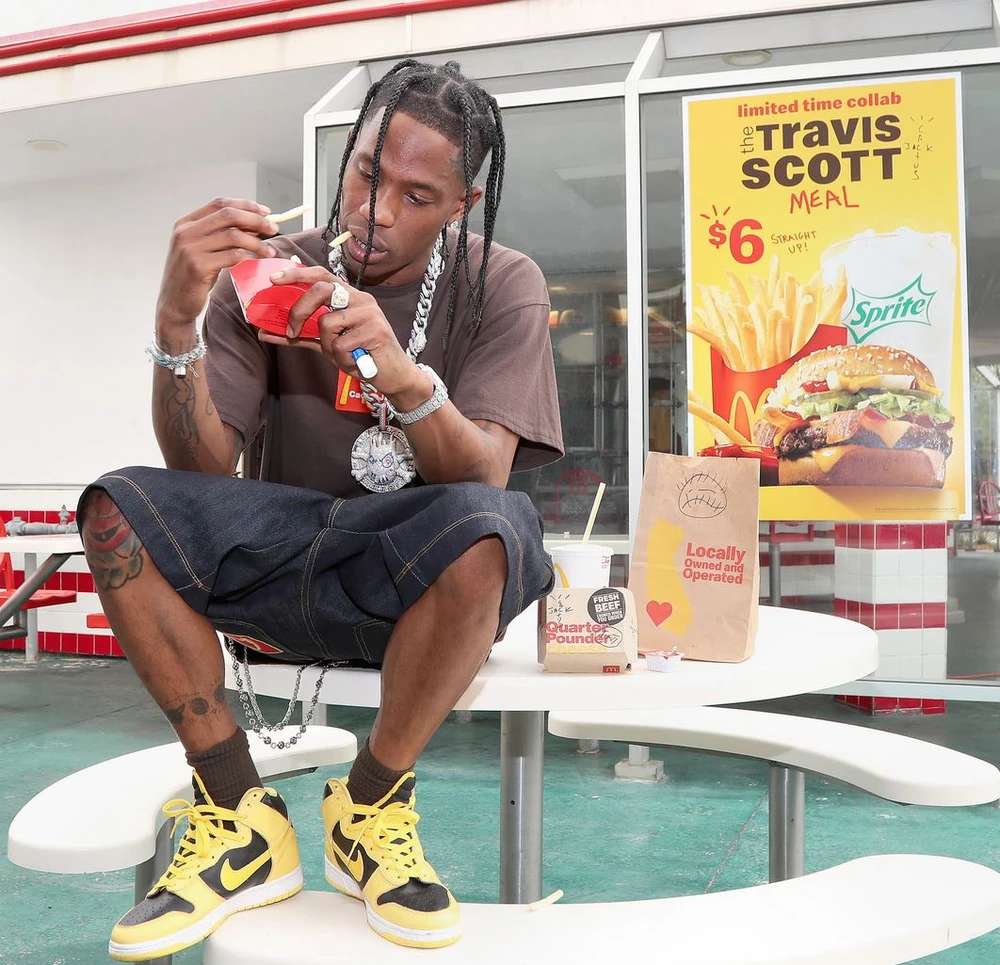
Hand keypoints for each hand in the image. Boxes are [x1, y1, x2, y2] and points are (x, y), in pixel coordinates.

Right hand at [157, 197, 278, 329]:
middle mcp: (185, 232)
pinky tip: (257, 261)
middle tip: (273, 228)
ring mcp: (190, 249)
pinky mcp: (198, 267)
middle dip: (255, 220)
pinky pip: (232, 256)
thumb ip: (223, 236)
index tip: (266, 212)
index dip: (246, 205)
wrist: (174, 304)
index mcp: (186, 223)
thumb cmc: (193, 277)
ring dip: (257, 242)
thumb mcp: (204, 251)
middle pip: (228, 215)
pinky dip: (249, 256)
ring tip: (270, 251)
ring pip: (233, 236)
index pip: (220, 204)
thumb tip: (255, 225)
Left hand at [260, 269, 428, 401]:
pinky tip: (355, 361)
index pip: (321, 276)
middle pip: (321, 290)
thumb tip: (266, 332)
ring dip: (328, 344)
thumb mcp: (327, 345)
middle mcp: (361, 299)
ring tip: (342, 354)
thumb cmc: (360, 356)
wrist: (394, 376)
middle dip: (300, 310)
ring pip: (328, 322)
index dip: (297, 274)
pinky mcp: (376, 331)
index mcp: (350, 297)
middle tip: (292, 330)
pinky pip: (341, 344)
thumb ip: (300, 335)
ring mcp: (370, 313)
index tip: (274, 279)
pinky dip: (341, 358)